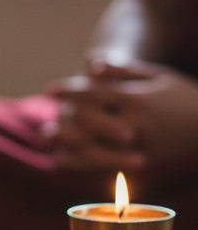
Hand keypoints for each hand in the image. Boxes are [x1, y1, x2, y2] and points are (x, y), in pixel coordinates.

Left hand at [45, 59, 197, 180]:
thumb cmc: (185, 96)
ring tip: (50, 138)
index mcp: (137, 99)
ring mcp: (139, 147)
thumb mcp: (157, 76)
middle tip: (46, 117)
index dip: (68, 90)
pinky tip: (68, 159)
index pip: (92, 93)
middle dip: (63, 118)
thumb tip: (89, 61)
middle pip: (87, 122)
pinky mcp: (145, 166)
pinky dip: (84, 164)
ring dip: (67, 143)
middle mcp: (135, 124)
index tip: (50, 89)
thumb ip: (123, 71)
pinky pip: (107, 167)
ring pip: (92, 148)